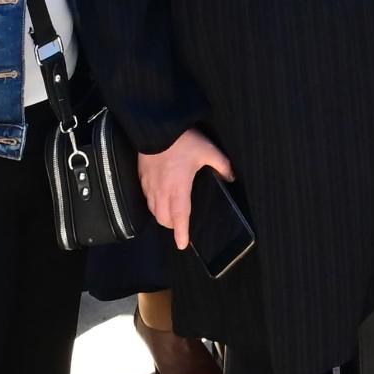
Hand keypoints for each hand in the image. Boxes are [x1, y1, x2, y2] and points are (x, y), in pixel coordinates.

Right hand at [138, 128, 234, 248]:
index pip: (180, 216)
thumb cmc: (183, 141)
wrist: (156, 128)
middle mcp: (162, 191)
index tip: (182, 245)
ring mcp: (150, 185)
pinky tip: (159, 199)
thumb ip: (222, 165)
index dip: (181, 232)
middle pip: (164, 218)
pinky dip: (153, 204)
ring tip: (171, 215)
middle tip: (181, 226)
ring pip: (153, 210)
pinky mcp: (142, 178)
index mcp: (179, 188)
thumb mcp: (208, 151)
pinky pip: (146, 198)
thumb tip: (231, 178)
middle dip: (172, 226)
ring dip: (162, 216)